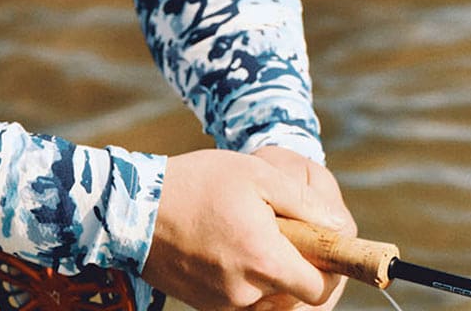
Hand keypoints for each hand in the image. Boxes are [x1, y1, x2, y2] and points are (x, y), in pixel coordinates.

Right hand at [141, 148, 351, 310]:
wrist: (130, 207)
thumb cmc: (195, 183)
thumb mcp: (254, 174)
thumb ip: (305, 202)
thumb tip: (340, 227)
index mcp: (264, 259)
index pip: (321, 289)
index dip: (331, 271)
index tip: (323, 248)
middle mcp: (247, 291)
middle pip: (296, 297)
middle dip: (300, 271)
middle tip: (288, 238)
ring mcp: (224, 302)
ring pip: (269, 301)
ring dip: (272, 277)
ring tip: (252, 238)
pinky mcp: (205, 305)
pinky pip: (242, 302)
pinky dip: (246, 281)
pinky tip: (230, 250)